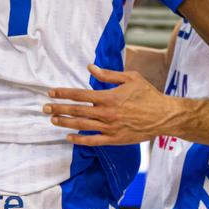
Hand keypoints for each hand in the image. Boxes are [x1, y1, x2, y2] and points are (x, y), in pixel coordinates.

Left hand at [45, 64, 170, 144]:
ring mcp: (109, 128)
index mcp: (109, 97)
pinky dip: (79, 139)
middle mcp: (106, 113)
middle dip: (58, 108)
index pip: (80, 94)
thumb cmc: (148, 95)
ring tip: (53, 119)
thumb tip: (91, 67)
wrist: (164, 116)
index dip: (63, 93)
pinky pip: (92, 141)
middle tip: (44, 107)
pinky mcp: (114, 139)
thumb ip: (108, 74)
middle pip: (76, 110)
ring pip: (81, 125)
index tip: (51, 92)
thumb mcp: (131, 78)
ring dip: (64, 122)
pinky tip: (69, 137)